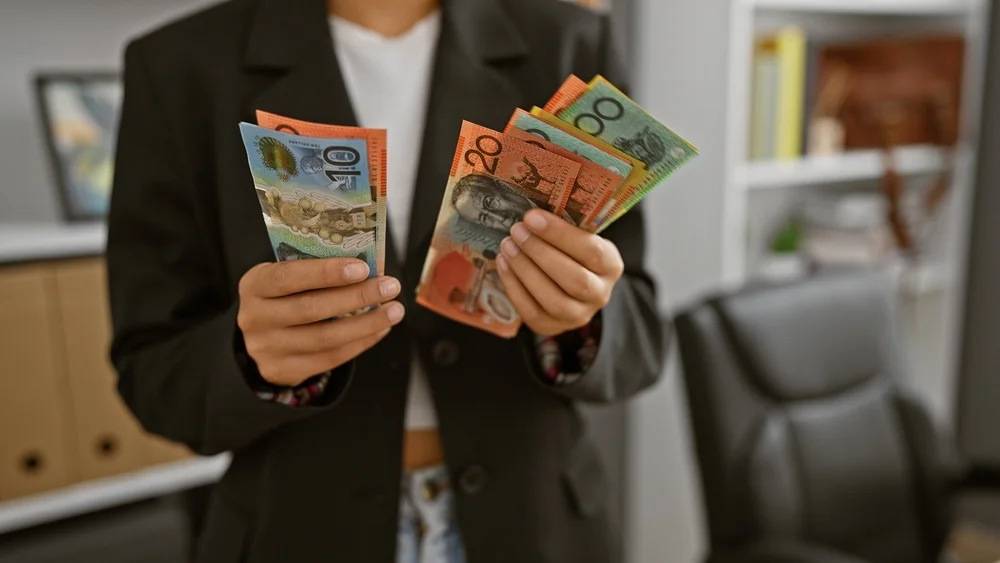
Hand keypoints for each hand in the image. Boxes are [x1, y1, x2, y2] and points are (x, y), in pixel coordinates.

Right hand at [237, 258, 403, 386]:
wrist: (262, 337)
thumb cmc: (285, 296)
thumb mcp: (288, 278)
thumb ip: (315, 272)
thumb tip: (367, 269)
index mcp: (254, 285)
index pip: (288, 277)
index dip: (325, 273)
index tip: (362, 268)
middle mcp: (255, 318)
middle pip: (311, 309)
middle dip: (356, 297)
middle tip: (390, 286)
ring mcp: (268, 349)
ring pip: (325, 338)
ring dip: (367, 323)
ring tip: (395, 310)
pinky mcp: (284, 370)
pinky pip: (331, 358)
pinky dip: (361, 342)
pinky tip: (381, 329)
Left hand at [495, 209, 623, 335]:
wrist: (572, 283)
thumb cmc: (573, 251)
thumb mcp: (580, 236)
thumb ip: (565, 226)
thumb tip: (531, 213)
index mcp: (611, 266)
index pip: (591, 251)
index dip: (559, 234)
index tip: (532, 217)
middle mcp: (600, 294)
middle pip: (574, 279)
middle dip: (540, 253)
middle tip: (516, 231)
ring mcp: (578, 315)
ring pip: (552, 299)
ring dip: (525, 270)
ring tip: (507, 246)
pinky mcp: (552, 327)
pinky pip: (531, 312)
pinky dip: (513, 287)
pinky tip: (503, 264)